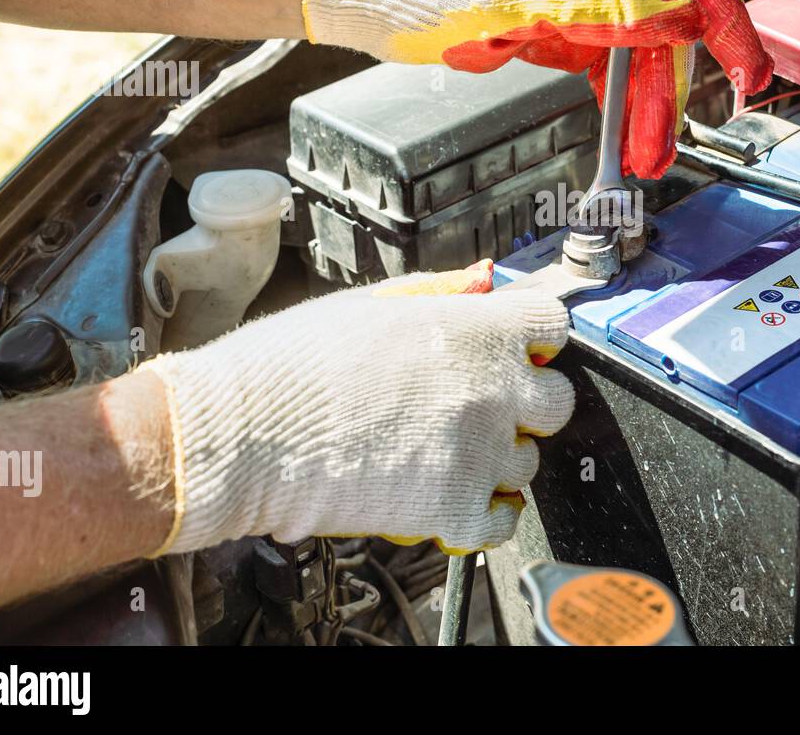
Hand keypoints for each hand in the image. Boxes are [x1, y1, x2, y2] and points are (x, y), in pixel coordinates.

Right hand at [142, 262, 573, 554]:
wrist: (242, 434)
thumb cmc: (290, 364)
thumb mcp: (371, 304)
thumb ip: (442, 293)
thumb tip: (486, 281)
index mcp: (473, 330)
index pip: (552, 326)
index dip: (535, 339)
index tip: (518, 350)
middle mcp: (490, 389)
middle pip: (556, 401)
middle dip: (527, 403)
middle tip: (485, 406)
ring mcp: (478, 452)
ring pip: (529, 462)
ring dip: (499, 458)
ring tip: (448, 452)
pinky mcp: (455, 509)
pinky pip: (505, 519)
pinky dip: (489, 514)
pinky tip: (460, 497)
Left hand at [301, 0, 773, 178]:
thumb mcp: (511, 0)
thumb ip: (596, 6)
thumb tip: (672, 12)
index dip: (723, 20)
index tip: (744, 69)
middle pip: (664, 25)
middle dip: (672, 89)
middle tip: (668, 145)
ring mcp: (569, 3)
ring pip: (634, 55)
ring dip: (645, 109)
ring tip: (646, 159)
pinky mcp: (549, 32)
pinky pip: (602, 69)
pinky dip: (617, 104)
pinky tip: (623, 133)